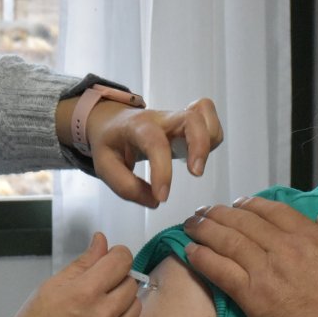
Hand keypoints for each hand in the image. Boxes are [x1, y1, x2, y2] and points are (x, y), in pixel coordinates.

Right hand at [0, 232, 161, 316]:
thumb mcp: (51, 286)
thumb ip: (82, 262)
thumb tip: (102, 241)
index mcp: (86, 291)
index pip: (122, 259)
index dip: (116, 254)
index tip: (109, 258)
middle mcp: (104, 313)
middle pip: (130, 282)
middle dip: (117, 278)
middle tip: (99, 285)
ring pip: (137, 306)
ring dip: (125, 301)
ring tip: (105, 305)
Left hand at [86, 97, 223, 206]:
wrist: (111, 121)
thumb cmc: (110, 143)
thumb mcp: (105, 166)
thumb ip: (126, 187)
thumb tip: (155, 201)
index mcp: (137, 127)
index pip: (155, 143)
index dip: (162, 171)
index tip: (162, 197)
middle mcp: (161, 118)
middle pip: (191, 118)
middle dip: (200, 146)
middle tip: (196, 174)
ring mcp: (176, 117)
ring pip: (204, 115)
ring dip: (209, 140)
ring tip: (196, 164)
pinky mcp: (187, 122)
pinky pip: (208, 121)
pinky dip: (212, 137)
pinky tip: (198, 154)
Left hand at [182, 197, 317, 316]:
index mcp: (310, 235)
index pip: (271, 211)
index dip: (249, 204)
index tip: (237, 204)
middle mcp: (284, 246)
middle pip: (243, 222)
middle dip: (219, 213)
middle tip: (203, 211)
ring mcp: (266, 270)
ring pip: (227, 241)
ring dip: (204, 229)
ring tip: (190, 224)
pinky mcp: (253, 297)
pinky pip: (221, 271)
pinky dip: (202, 258)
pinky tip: (190, 251)